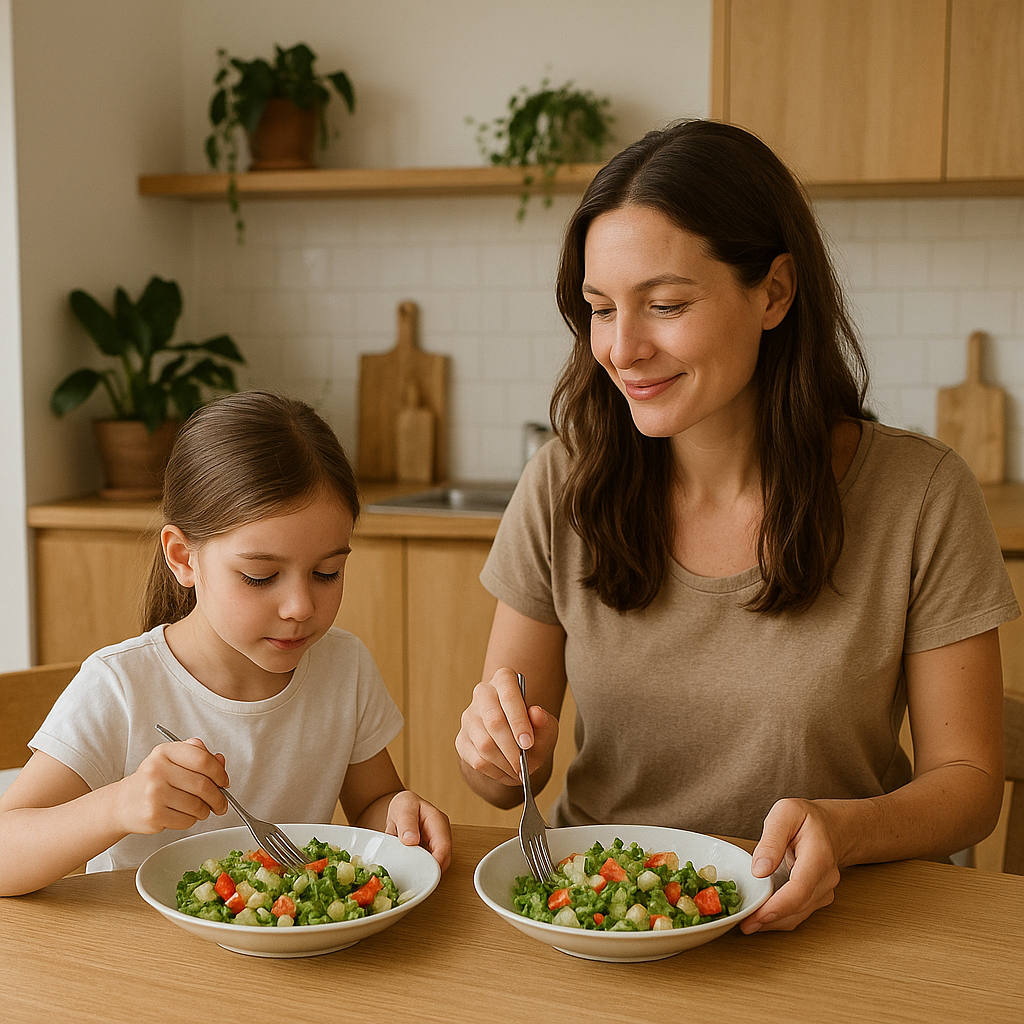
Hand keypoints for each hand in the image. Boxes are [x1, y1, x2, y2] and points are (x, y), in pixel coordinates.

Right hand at [111, 737, 229, 836]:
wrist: (123, 803)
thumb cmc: (153, 780)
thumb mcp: (172, 760)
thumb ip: (198, 756)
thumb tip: (220, 761)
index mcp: (164, 752)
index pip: (202, 759)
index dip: (219, 772)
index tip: (224, 781)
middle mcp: (157, 770)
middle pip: (203, 785)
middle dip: (218, 797)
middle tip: (221, 803)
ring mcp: (154, 793)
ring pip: (197, 805)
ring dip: (205, 810)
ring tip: (202, 809)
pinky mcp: (153, 815)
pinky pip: (186, 820)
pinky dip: (192, 820)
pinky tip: (185, 815)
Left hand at [385, 791, 452, 871]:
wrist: (402, 808)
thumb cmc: (405, 805)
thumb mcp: (402, 808)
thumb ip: (406, 822)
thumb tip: (411, 840)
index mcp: (438, 821)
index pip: (443, 846)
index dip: (436, 862)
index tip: (424, 873)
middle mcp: (441, 834)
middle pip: (444, 859)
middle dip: (432, 871)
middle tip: (415, 880)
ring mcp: (437, 844)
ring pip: (438, 865)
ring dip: (426, 872)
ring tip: (411, 876)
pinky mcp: (430, 852)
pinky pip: (428, 865)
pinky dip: (421, 870)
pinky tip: (411, 873)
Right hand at [455, 667, 559, 786]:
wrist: (516, 743)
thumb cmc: (533, 729)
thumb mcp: (546, 725)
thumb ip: (544, 721)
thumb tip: (537, 713)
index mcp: (505, 680)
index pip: (508, 695)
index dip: (518, 720)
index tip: (528, 743)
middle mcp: (483, 693)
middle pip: (493, 721)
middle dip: (511, 748)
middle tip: (524, 765)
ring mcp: (469, 717)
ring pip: (484, 744)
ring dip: (505, 763)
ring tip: (519, 771)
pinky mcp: (461, 740)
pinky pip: (476, 760)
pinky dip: (495, 772)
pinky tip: (508, 773)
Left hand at [740, 798, 841, 932]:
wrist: (832, 827)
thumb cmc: (807, 818)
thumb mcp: (785, 813)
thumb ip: (771, 839)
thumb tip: (759, 870)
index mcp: (818, 855)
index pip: (801, 888)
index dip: (779, 905)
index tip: (758, 915)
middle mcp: (825, 878)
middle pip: (798, 907)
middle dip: (770, 918)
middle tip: (743, 923)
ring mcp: (823, 891)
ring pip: (798, 915)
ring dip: (773, 922)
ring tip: (747, 922)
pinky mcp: (816, 898)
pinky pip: (798, 912)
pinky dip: (779, 917)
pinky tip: (760, 916)